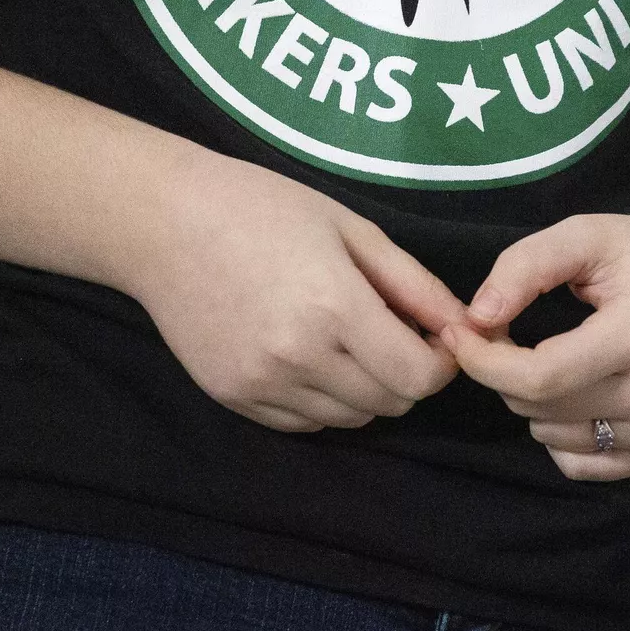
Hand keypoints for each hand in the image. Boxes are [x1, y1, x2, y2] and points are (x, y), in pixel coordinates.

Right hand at [133, 152, 462, 432]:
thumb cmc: (262, 207)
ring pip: (349, 419)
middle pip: (388, 404)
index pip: (417, 377)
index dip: (439, 362)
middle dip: (405, 374)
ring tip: (345, 339)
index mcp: (334, 307)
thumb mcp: (350, 228)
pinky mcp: (233, 398)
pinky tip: (309, 354)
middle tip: (390, 331)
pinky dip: (322, 400)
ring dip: (365, 389)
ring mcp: (262, 383)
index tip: (432, 336)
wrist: (164, 222)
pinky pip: (303, 423)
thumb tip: (465, 326)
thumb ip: (413, 284)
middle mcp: (299, 356)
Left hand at [446, 212, 629, 481]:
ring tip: (554, 356)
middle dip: (504, 371)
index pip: (538, 377)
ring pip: (553, 438)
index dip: (484, 361)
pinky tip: (577, 390)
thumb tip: (477, 317)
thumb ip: (526, 266)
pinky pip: (583, 465)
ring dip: (534, 402)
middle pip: (539, 409)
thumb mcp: (590, 236)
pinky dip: (562, 433)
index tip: (461, 333)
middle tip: (508, 333)